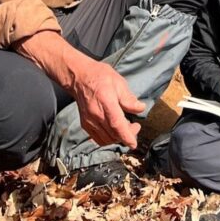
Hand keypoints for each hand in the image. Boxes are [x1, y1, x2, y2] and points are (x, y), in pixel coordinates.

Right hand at [17, 31, 144, 147]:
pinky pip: (98, 139)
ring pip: (106, 139)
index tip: (133, 143)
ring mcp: (89, 121)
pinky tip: (114, 132)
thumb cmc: (99, 77)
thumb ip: (129, 98)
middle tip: (135, 126)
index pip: (116, 124)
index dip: (126, 136)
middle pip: (113, 134)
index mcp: (106, 101)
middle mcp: (96, 114)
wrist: (79, 77)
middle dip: (127, 135)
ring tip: (125, 128)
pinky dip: (108, 139)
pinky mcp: (85, 124)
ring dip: (118, 138)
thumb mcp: (119, 82)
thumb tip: (140, 108)